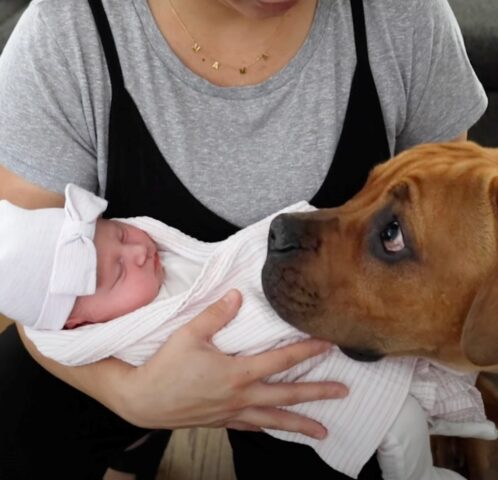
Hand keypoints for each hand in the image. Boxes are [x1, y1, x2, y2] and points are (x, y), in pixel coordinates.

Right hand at [121, 289, 347, 438]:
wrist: (144, 400)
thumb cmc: (166, 367)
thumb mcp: (189, 334)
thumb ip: (216, 314)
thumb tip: (237, 295)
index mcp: (237, 372)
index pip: (281, 359)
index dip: (307, 351)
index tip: (329, 345)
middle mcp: (241, 395)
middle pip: (287, 394)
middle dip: (317, 393)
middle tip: (343, 392)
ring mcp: (232, 412)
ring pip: (274, 419)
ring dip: (300, 424)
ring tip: (323, 432)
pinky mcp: (221, 422)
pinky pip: (252, 427)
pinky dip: (268, 427)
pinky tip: (275, 428)